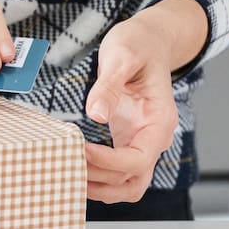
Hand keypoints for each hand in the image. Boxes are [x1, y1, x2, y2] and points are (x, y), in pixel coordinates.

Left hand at [84, 15, 179, 202]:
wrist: (149, 40)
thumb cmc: (139, 45)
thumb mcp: (122, 56)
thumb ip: (109, 86)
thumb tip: (96, 114)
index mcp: (160, 120)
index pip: (139, 159)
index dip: (109, 162)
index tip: (82, 149)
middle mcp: (154, 137)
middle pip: (134, 181)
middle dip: (101, 181)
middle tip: (68, 166)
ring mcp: (142, 141)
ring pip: (128, 185)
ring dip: (101, 188)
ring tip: (69, 176)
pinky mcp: (128, 140)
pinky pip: (118, 172)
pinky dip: (99, 180)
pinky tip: (75, 170)